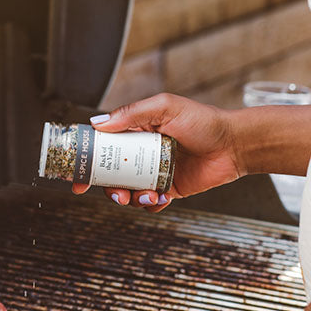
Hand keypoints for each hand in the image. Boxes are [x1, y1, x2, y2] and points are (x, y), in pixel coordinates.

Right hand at [72, 93, 242, 211]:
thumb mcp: (165, 107)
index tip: (77, 174)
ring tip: (145, 195)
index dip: (87, 159)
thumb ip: (132, 114)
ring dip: (130, 197)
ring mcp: (154, 171)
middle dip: (107, 187)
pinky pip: (151, 202)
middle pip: (111, 173)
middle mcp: (142, 152)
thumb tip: (98, 123)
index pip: (104, 144)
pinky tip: (161, 197)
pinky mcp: (169, 188)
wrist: (234, 145)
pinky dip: (151, 203)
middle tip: (113, 193)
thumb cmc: (203, 120)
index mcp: (136, 131)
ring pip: (128, 190)